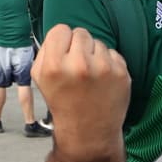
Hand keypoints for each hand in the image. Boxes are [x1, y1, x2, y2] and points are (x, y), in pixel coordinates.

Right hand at [32, 25, 129, 159]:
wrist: (88, 132)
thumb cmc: (62, 103)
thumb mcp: (40, 79)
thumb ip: (46, 52)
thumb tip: (60, 34)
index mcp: (55, 66)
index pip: (60, 29)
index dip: (61, 41)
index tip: (63, 54)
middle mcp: (79, 65)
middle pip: (80, 33)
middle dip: (78, 47)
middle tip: (77, 66)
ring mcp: (103, 68)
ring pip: (98, 42)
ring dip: (93, 55)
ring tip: (90, 76)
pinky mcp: (121, 73)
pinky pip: (113, 53)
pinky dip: (108, 63)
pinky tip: (102, 80)